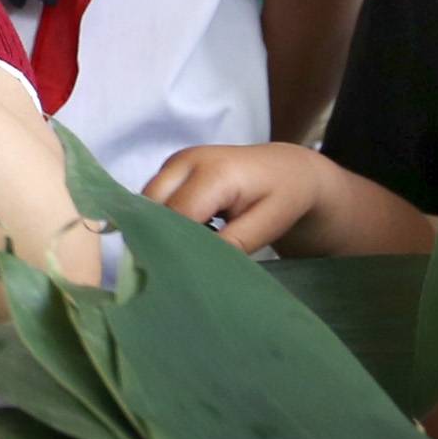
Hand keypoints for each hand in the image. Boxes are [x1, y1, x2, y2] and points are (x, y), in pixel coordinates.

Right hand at [142, 143, 433, 255]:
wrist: (290, 167)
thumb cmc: (285, 197)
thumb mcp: (267, 225)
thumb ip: (232, 244)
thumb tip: (196, 266)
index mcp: (214, 173)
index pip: (177, 216)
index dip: (175, 247)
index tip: (179, 277)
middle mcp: (187, 161)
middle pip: (151, 206)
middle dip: (158, 238)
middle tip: (173, 271)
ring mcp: (176, 161)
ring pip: (147, 202)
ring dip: (158, 228)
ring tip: (179, 256)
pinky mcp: (173, 168)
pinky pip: (155, 198)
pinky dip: (162, 219)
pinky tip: (180, 239)